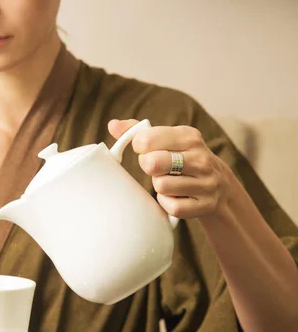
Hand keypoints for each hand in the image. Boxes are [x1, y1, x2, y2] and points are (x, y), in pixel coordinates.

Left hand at [108, 119, 231, 218]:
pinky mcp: (205, 205)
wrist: (219, 186)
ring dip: (159, 186)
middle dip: (147, 166)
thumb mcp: (167, 139)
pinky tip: (175, 196)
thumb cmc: (182, 158)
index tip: (144, 149)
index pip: (147, 139)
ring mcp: (206, 183)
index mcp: (189, 136)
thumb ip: (138, 131)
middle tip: (154, 167)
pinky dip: (167, 203)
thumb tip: (112, 125)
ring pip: (161, 186)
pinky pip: (171, 206)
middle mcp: (201, 158)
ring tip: (168, 181)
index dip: (139, 146)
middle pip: (153, 163)